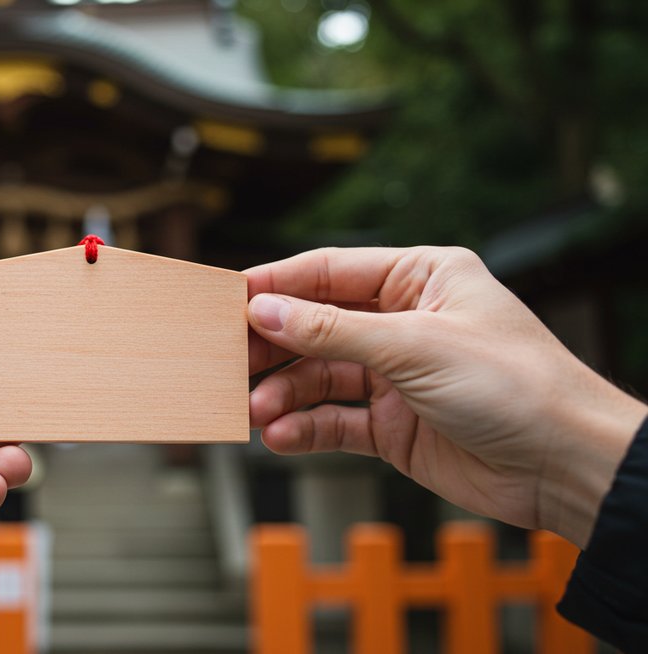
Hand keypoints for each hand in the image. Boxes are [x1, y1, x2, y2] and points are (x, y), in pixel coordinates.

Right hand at [245, 247, 645, 546]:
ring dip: (284, 394)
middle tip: (227, 363)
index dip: (275, 284)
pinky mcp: (393, 425)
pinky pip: (335, 421)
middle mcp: (404, 321)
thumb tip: (265, 309)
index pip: (328, 271)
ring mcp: (397, 376)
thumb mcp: (414, 346)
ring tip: (255, 412)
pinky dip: (305, 428)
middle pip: (315, 326)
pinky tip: (281, 437)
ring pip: (318, 377)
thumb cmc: (516, 385)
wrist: (565, 466)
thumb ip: (332, 331)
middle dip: (272, 346)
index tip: (226, 299)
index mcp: (420, 278)